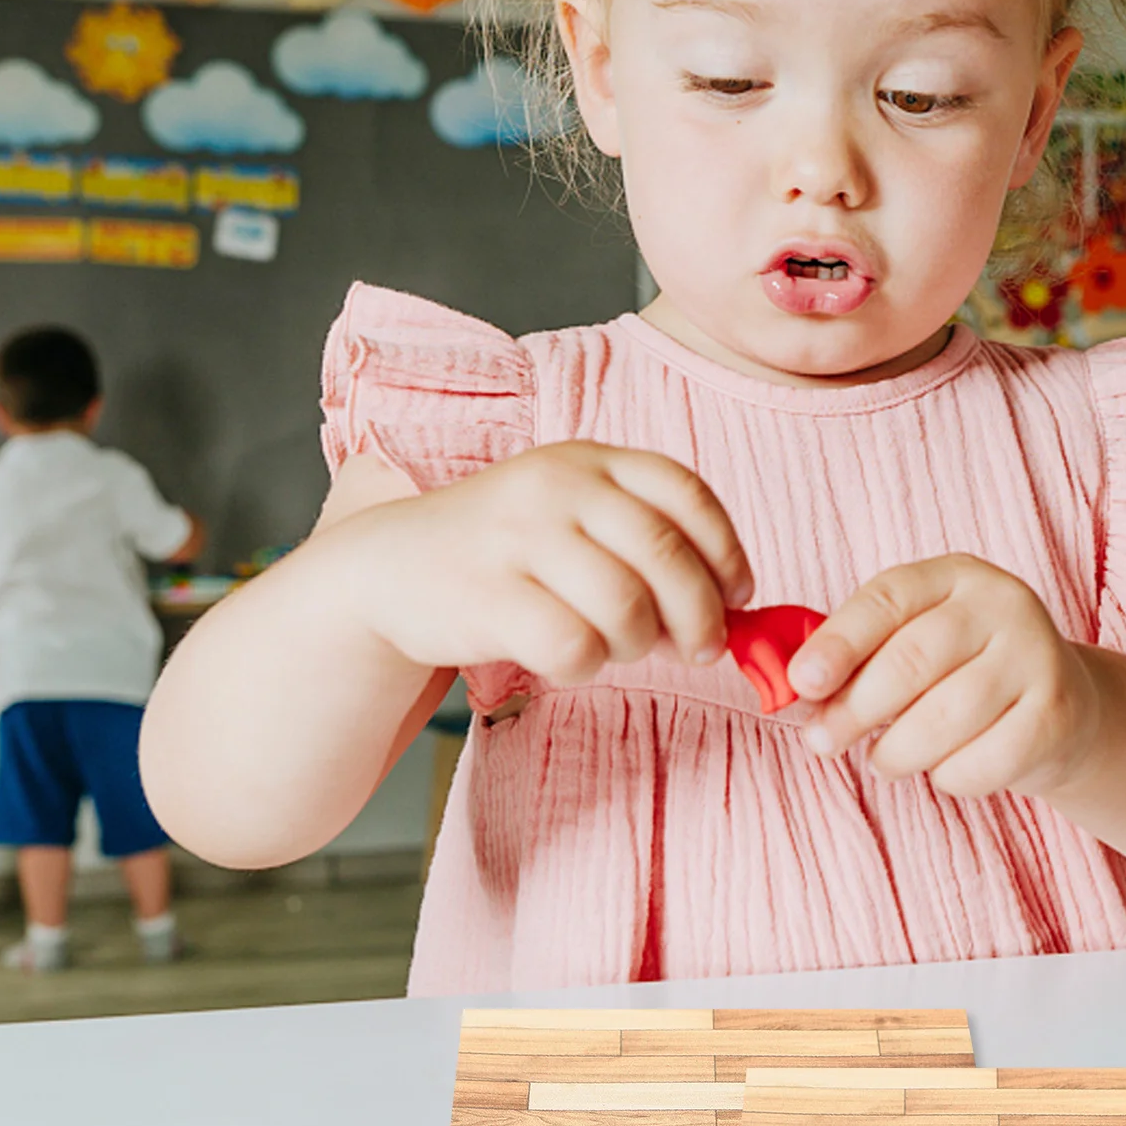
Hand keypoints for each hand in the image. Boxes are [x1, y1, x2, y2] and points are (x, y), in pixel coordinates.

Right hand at [328, 442, 754, 682]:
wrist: (388, 568)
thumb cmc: (504, 553)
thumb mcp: (572, 517)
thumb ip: (644, 543)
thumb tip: (732, 609)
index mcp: (589, 460)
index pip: (686, 493)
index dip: (726, 551)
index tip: (737, 595)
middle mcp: (557, 486)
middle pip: (667, 557)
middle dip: (701, 616)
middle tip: (699, 649)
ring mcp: (519, 538)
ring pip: (627, 609)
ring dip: (637, 645)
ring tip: (613, 646)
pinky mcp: (488, 596)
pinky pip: (574, 647)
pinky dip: (585, 665)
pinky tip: (565, 656)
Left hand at [786, 554, 1100, 798]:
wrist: (1059, 709)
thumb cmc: (959, 677)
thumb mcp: (911, 646)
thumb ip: (858, 659)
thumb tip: (797, 690)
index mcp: (954, 576)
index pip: (887, 599)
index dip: (838, 642)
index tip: (801, 683)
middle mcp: (1002, 604)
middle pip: (911, 660)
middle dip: (854, 709)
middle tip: (822, 741)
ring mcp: (1037, 656)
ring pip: (945, 717)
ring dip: (897, 752)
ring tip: (885, 760)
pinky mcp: (1058, 715)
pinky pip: (984, 761)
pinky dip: (949, 778)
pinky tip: (945, 769)